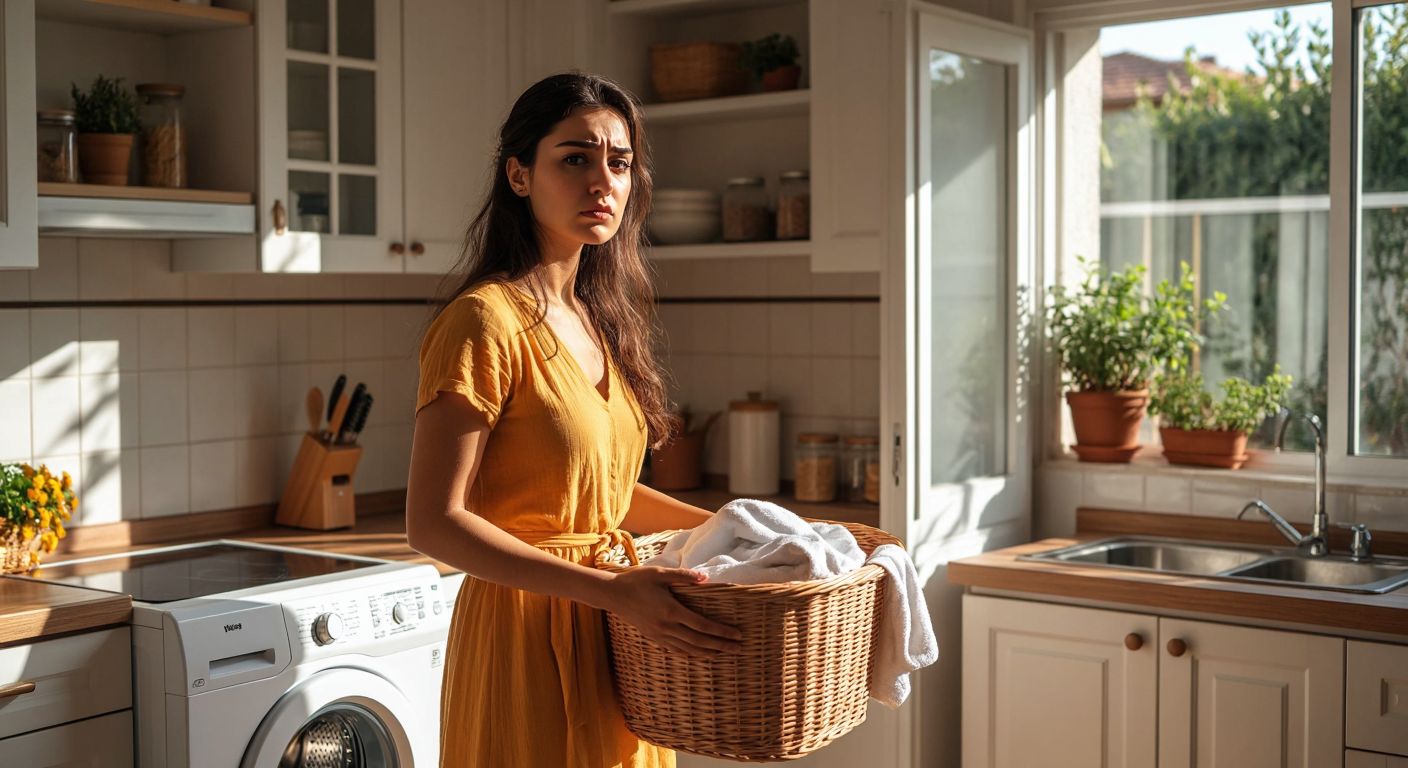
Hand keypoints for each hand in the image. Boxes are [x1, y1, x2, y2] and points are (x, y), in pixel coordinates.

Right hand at [603, 567, 742, 656]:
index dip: (721, 632)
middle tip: (739, 649)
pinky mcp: (654, 638)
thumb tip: (705, 578)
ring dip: (709, 653)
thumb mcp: (660, 573)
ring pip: (689, 649)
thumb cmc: (637, 580)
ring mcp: (660, 635)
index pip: (702, 625)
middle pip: (700, 641)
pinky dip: (692, 654)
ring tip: (725, 653)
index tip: (737, 634)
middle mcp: (667, 627)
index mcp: (671, 610)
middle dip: (721, 646)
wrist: (612, 595)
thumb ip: (684, 576)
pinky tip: (701, 655)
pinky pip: (677, 650)